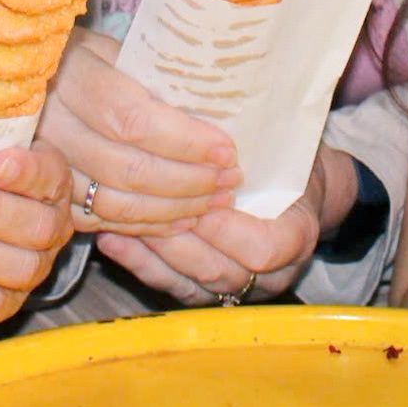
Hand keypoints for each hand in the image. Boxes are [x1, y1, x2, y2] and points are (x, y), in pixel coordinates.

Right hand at [35, 31, 238, 237]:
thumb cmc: (94, 58)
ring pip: (115, 203)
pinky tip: (182, 219)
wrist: (34, 76)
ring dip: (174, 209)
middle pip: (127, 168)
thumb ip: (159, 74)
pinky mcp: (49, 192)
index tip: (226, 149)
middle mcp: (50, 122)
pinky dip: (147, 226)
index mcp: (73, 74)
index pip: (133, 119)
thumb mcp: (122, 48)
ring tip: (216, 201)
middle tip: (230, 179)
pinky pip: (100, 221)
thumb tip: (221, 107)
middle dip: (189, 181)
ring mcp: (44, 163)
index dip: (185, 142)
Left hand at [92, 144, 342, 304]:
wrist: (295, 193)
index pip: (262, 249)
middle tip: (140, 204)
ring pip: (189, 281)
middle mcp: (269, 276)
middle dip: (177, 238)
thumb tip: (210, 113)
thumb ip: (256, 145)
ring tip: (117, 218)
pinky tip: (111, 239)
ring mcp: (236, 290)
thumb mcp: (284, 147)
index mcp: (296, 237)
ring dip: (151, 250)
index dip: (225, 227)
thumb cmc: (283, 160)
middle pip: (218, 269)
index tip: (192, 196)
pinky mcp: (204, 293)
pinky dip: (139, 263)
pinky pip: (169, 286)